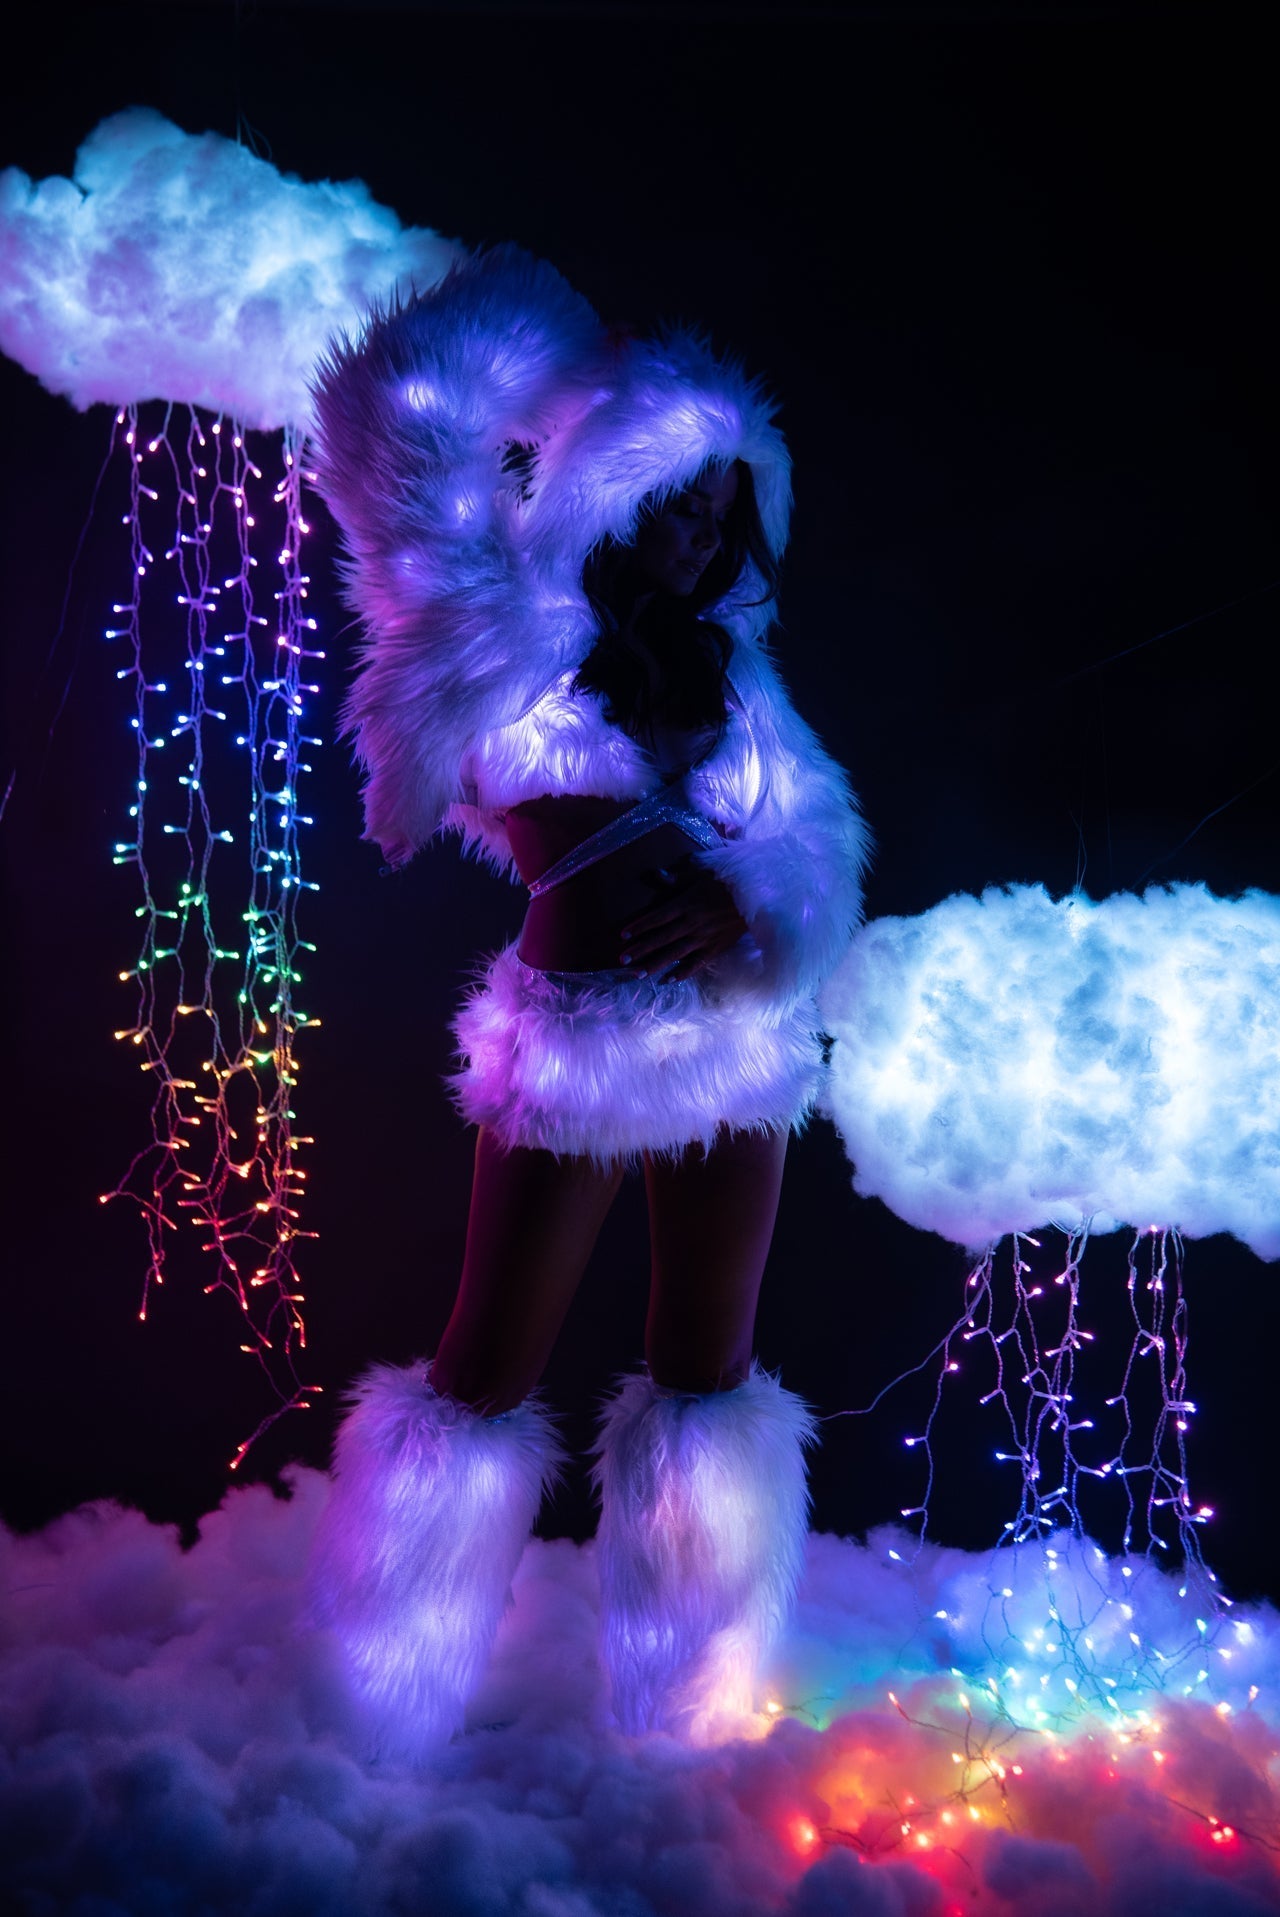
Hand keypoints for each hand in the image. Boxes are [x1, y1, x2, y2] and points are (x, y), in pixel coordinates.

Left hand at [619, 870, 747, 980]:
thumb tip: (656, 875)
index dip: (639, 926)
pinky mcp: (715, 948)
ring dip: (655, 964)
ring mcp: (704, 938)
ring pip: (674, 954)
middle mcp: (692, 923)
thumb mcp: (701, 874)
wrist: (758, 897)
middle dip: (640, 949)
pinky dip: (682, 973)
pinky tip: (668, 980)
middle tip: (622, 960)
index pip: (657, 917)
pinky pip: (696, 964)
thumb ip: (677, 879)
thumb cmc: (727, 883)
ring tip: (637, 974)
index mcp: (686, 904)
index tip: (623, 935)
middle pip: (661, 938)